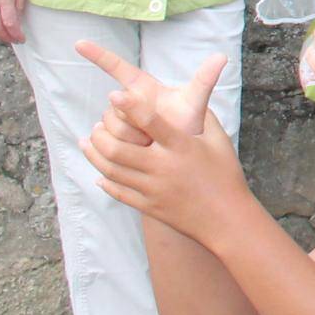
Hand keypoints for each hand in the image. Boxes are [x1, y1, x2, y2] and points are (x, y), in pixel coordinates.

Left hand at [75, 45, 247, 240]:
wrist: (226, 219)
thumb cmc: (226, 175)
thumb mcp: (220, 141)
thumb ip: (205, 118)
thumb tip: (195, 98)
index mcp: (181, 146)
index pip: (150, 122)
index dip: (130, 106)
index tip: (114, 95)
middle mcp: (162, 167)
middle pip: (118, 149)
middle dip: (101, 135)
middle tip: (96, 125)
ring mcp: (152, 189)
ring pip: (111, 170)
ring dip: (95, 155)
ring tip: (87, 143)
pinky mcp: (148, 206)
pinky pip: (118, 192)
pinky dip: (105, 181)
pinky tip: (99, 173)